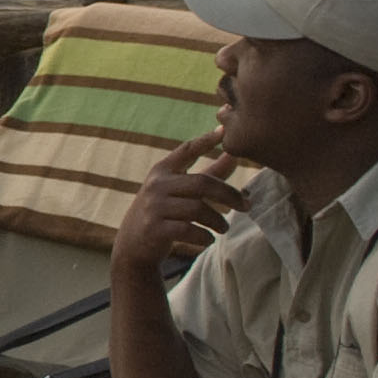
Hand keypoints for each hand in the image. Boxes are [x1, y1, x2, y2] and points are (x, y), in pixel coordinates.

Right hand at [112, 129, 241, 279]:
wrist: (132, 245)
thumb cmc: (163, 213)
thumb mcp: (180, 190)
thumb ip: (208, 174)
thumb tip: (234, 155)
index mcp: (162, 171)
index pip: (186, 150)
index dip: (205, 140)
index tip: (223, 131)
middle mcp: (156, 185)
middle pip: (202, 184)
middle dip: (229, 195)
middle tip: (246, 205)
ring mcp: (154, 207)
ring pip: (198, 209)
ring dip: (218, 220)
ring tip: (224, 227)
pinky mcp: (154, 229)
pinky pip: (188, 230)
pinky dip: (204, 237)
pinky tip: (208, 240)